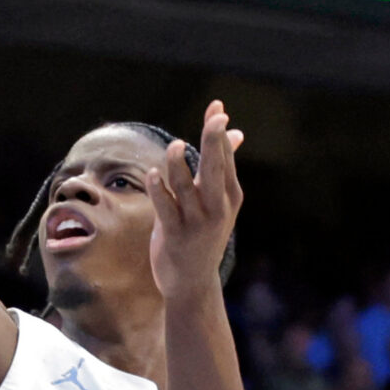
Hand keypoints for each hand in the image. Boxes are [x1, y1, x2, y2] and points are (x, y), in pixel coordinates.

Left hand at [148, 99, 243, 300]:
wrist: (193, 282)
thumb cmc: (204, 233)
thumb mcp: (218, 201)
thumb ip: (222, 166)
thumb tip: (236, 132)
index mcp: (229, 196)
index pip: (226, 158)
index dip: (220, 132)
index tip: (217, 107)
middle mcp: (217, 207)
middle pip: (215, 169)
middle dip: (215, 142)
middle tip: (215, 118)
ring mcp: (197, 222)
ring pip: (186, 187)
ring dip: (178, 164)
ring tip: (174, 145)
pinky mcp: (175, 235)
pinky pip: (165, 208)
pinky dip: (158, 189)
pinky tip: (153, 174)